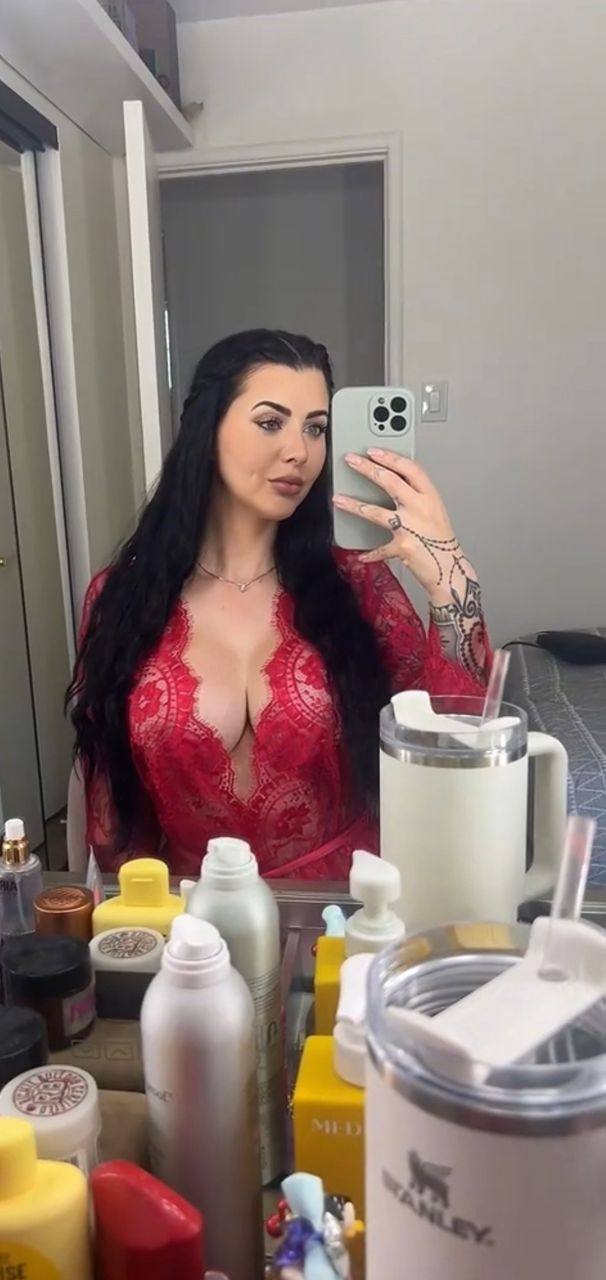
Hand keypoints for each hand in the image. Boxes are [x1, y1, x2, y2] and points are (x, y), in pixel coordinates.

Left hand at [332, 448, 474, 604]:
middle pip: (390, 481)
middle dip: (367, 468)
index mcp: (430, 496)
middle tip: (351, 461)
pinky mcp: (403, 546)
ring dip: (355, 505)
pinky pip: (381, 548)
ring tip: (339, 499)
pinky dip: (371, 553)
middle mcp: (421, 508)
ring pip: (376, 511)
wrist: (450, 568)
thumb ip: (416, 496)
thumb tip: (391, 481)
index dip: (390, 457)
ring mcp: (411, 527)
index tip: (373, 451)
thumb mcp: (434, 510)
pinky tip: (361, 554)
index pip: (410, 469)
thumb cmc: (441, 540)